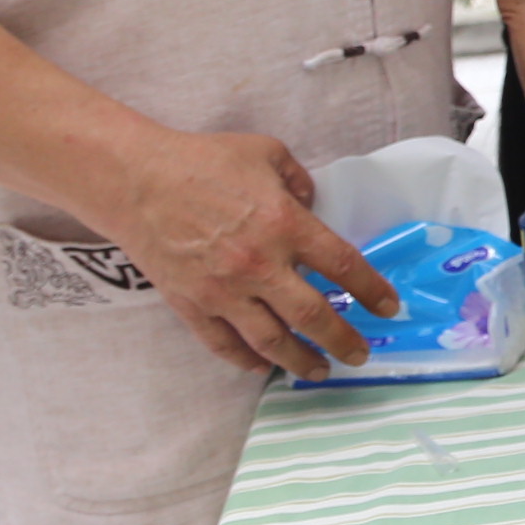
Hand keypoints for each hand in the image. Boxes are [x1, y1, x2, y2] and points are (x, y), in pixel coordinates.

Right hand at [98, 127, 399, 380]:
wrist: (136, 181)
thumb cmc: (203, 161)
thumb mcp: (267, 153)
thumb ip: (299, 182)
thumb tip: (312, 206)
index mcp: (285, 225)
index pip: (343, 266)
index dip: (372, 290)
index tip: (388, 307)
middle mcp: (259, 265)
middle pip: (314, 316)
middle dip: (344, 340)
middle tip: (361, 354)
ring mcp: (223, 291)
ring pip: (271, 341)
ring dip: (301, 361)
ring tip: (321, 370)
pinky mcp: (191, 305)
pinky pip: (224, 344)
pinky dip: (246, 360)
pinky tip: (262, 366)